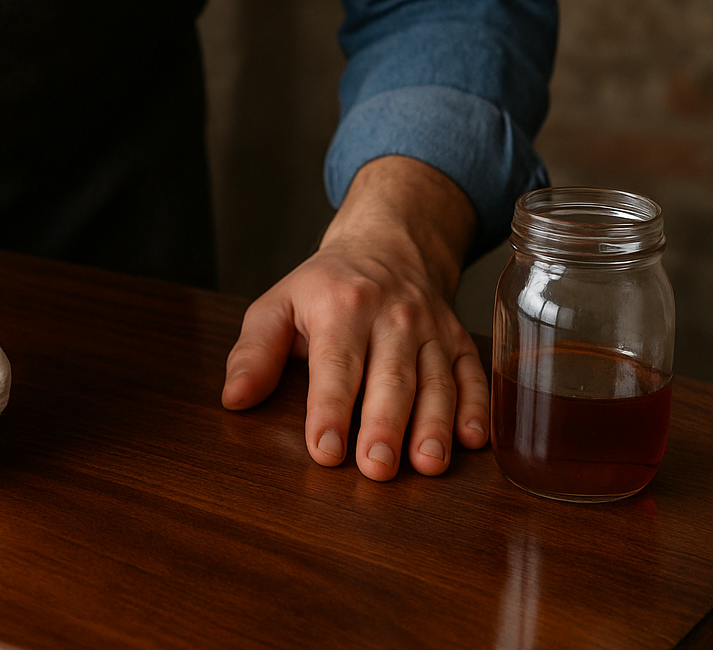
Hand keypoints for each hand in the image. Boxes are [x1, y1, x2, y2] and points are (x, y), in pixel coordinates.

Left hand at [221, 156, 488, 480]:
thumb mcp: (278, 305)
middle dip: (385, 425)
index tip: (326, 450)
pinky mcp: (459, 342)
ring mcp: (432, 330)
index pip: (336, 364)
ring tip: (427, 464)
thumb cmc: (326, 287)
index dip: (330, 409)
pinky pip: (473, 375)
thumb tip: (235, 399)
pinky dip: (478, 408)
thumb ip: (254, 352)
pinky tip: (474, 440)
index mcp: (341, 306)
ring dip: (434, 425)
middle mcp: (392, 317)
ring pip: (436, 381)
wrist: (390, 245)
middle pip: (390, 377)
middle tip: (377, 468)